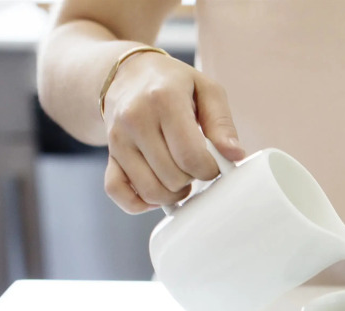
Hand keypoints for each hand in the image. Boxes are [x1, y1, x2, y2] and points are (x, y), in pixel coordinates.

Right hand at [101, 51, 244, 213]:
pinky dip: (140, 202)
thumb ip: (222, 124)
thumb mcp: (207, 90)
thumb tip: (234, 155)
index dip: (209, 169)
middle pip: (172, 176)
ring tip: (182, 177)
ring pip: (150, 190)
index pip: (191, 156)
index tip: (213, 163)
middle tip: (196, 165)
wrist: (128, 74)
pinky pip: (117, 192)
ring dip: (173, 194)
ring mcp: (117, 139)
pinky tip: (158, 191)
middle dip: (193, 179)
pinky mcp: (109, 154)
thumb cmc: (174, 83)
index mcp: (163, 99)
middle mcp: (135, 119)